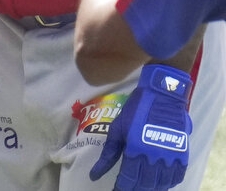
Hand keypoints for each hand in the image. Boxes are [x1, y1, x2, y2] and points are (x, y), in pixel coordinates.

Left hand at [90, 64, 191, 189]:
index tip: (116, 190)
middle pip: (145, 184)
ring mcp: (170, 156)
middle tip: (128, 188)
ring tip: (143, 186)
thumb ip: (108, 154)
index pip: (129, 179)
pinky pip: (177, 175)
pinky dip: (169, 182)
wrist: (162, 95)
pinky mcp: (182, 153)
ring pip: (162, 183)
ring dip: (152, 187)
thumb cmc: (136, 110)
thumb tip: (94, 174)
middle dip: (136, 189)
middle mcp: (154, 156)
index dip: (121, 188)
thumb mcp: (117, 129)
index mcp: (136, 150)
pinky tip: (161, 181)